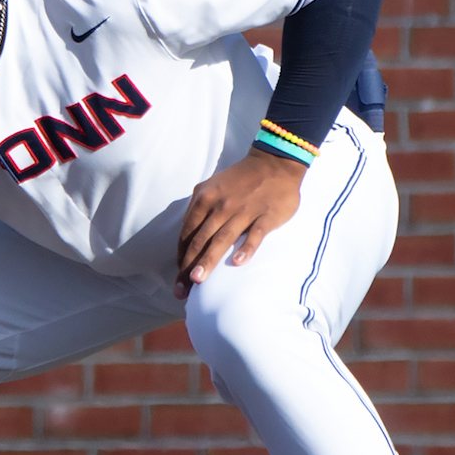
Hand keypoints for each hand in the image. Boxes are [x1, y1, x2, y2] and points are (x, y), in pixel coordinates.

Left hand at [175, 147, 305, 298]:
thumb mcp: (212, 186)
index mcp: (205, 199)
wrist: (274, 163)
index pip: (188, 233)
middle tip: (182, 290)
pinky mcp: (266, 216)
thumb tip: (187, 235)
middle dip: (188, 266)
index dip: (182, 256)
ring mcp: (244, 211)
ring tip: (198, 280)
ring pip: (222, 239)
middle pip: (201, 240)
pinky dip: (246, 248)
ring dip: (208, 260)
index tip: (179, 276)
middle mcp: (221, 206)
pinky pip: (254, 234)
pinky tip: (237, 263)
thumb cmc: (240, 180)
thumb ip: (198, 208)